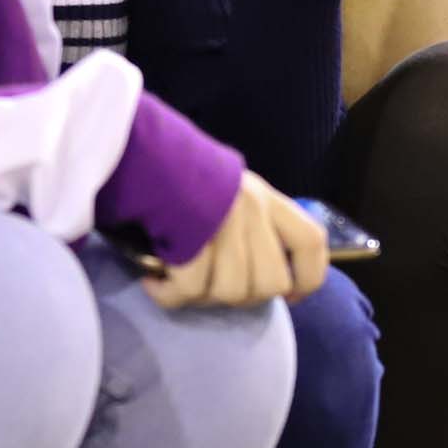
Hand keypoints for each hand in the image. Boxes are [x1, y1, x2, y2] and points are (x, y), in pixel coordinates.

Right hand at [143, 171, 328, 309]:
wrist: (136, 149)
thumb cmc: (178, 176)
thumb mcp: (228, 193)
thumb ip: (252, 227)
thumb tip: (266, 279)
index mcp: (267, 197)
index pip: (311, 241)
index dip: (309, 277)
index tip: (291, 297)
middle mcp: (253, 206)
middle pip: (271, 282)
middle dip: (242, 298)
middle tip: (211, 288)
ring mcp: (224, 220)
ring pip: (232, 291)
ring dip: (202, 297)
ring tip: (179, 280)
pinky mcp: (191, 234)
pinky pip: (191, 289)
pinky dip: (169, 295)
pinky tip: (155, 283)